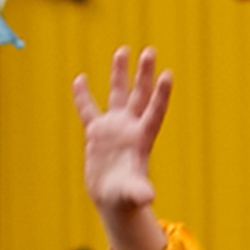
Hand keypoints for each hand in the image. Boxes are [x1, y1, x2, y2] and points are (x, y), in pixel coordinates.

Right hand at [71, 46, 173, 249]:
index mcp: (142, 139)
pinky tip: (80, 79)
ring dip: (120, 73)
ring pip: (117, 94)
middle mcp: (130, 128)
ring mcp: (114, 128)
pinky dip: (83, 95)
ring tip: (123, 50)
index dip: (161, 94)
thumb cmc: (126, 199)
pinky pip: (88, 109)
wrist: (114, 200)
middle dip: (144, 74)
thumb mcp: (133, 195)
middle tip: (150, 51)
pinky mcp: (97, 133)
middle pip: (139, 95)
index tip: (168, 74)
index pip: (154, 111)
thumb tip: (148, 199)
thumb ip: (140, 192)